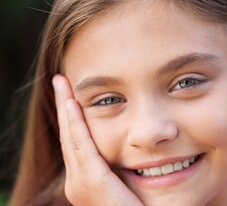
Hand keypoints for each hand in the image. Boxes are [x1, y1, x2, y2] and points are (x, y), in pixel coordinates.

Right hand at [52, 74, 142, 205]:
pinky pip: (81, 146)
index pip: (76, 139)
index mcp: (86, 179)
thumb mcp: (126, 181)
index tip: (71, 92)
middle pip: (69, 134)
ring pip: (71, 136)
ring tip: (63, 84)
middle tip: (61, 80)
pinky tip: (72, 104)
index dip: (71, 115)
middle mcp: (77, 181)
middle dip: (65, 105)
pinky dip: (75, 124)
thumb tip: (129, 143)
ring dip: (67, 108)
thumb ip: (119, 164)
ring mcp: (80, 183)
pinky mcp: (91, 183)